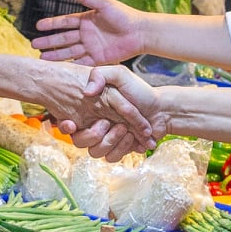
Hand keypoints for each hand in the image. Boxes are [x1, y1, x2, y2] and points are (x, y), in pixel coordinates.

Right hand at [32, 0, 147, 64]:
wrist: (140, 33)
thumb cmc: (124, 16)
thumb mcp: (104, 4)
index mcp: (86, 20)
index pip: (65, 22)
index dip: (51, 24)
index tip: (38, 26)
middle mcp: (86, 34)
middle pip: (63, 38)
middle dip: (49, 42)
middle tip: (34, 45)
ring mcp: (91, 47)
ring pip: (69, 52)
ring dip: (55, 55)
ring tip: (41, 58)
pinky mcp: (98, 59)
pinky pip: (81, 63)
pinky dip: (70, 65)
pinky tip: (58, 68)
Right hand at [35, 62, 155, 157]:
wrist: (161, 108)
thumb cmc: (140, 90)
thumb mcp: (119, 74)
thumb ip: (101, 75)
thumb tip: (87, 92)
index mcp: (91, 108)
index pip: (72, 121)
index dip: (68, 125)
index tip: (72, 124)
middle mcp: (95, 124)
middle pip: (81, 140)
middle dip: (94, 134)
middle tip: (108, 124)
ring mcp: (107, 138)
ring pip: (96, 151)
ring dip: (111, 141)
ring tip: (126, 131)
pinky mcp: (118, 148)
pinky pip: (110, 157)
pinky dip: (122, 149)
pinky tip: (132, 139)